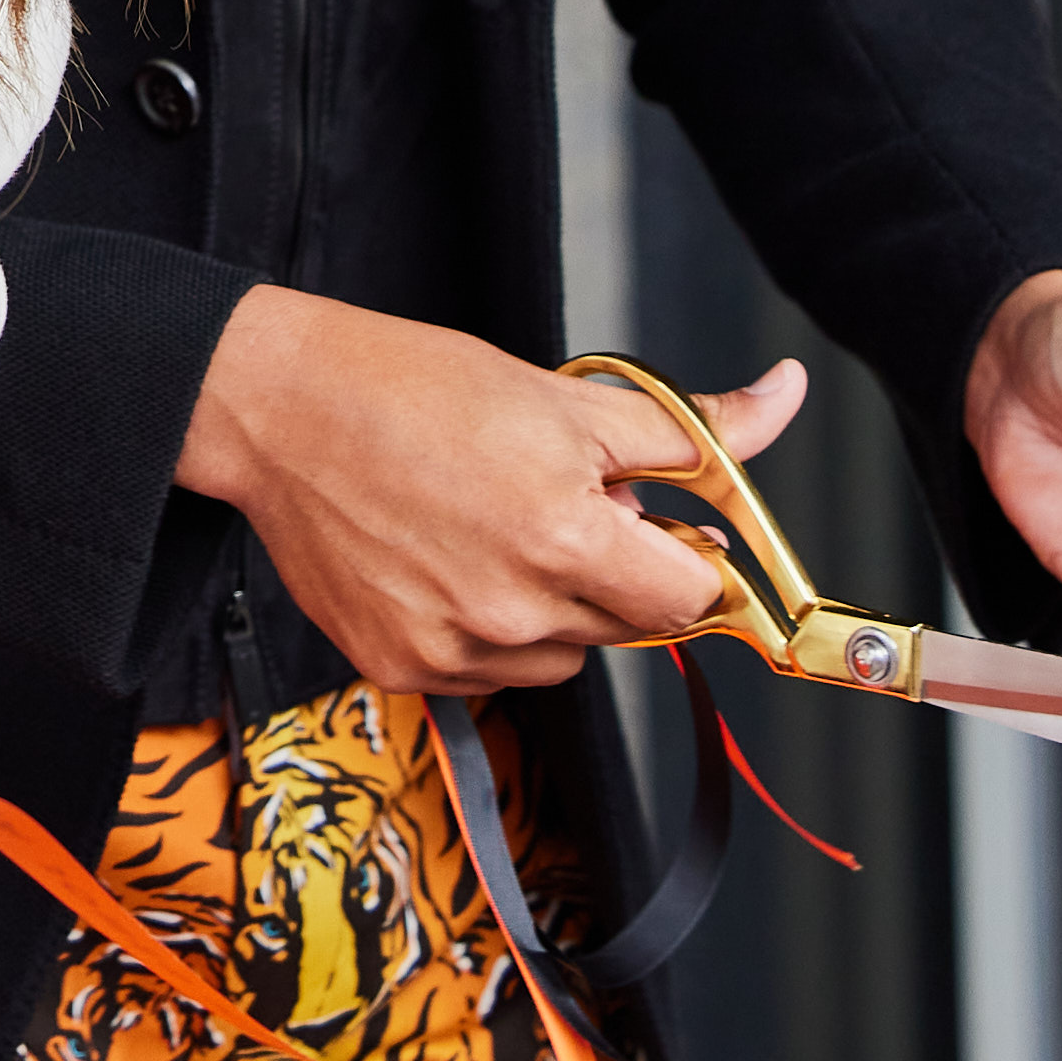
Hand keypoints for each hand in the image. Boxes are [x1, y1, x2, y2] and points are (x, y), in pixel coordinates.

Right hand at [175, 289, 806, 695]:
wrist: (278, 409)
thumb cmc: (414, 387)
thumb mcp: (566, 397)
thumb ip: (687, 429)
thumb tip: (783, 397)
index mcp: (565, 540)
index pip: (688, 601)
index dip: (684, 561)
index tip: (657, 531)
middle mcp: (512, 612)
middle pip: (626, 629)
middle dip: (613, 573)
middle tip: (552, 502)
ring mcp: (452, 650)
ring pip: (559, 656)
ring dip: (552, 607)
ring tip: (493, 529)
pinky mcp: (400, 668)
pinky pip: (487, 673)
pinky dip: (485, 630)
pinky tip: (446, 562)